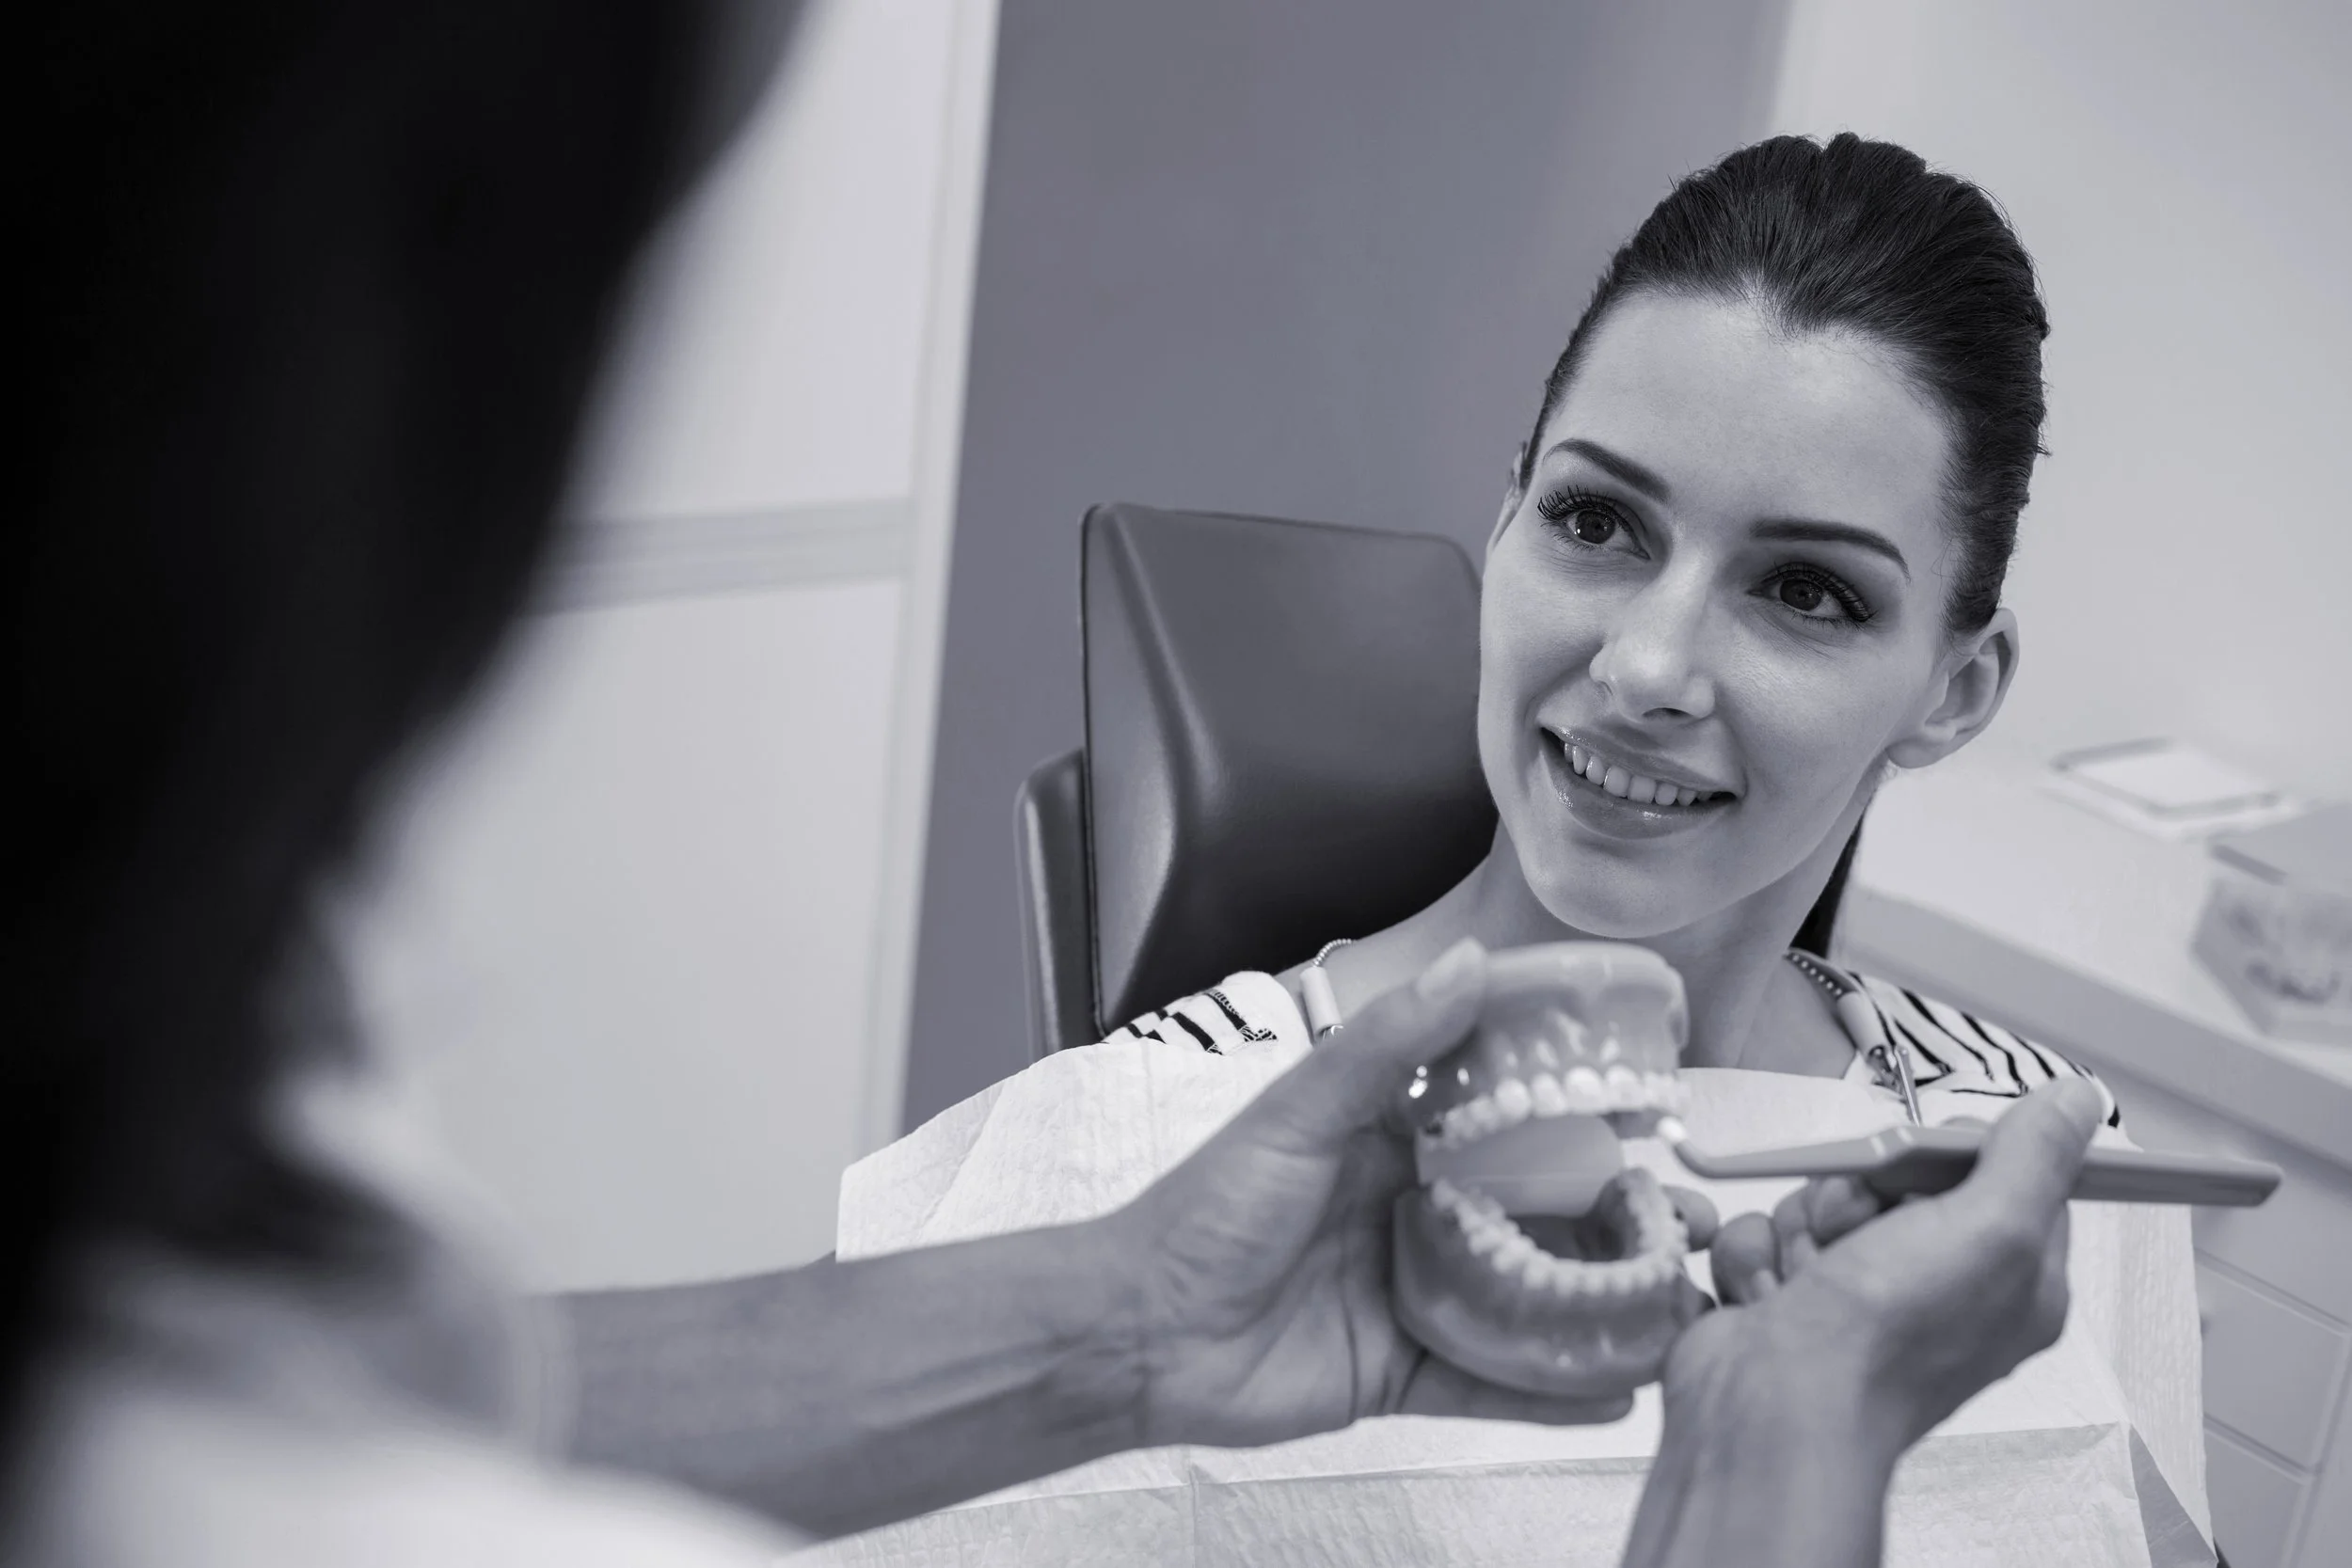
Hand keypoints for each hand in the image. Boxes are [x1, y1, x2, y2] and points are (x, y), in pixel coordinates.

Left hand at [1104, 938, 1661, 1446]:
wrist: (1139, 1334)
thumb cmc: (1204, 1212)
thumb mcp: (1298, 1114)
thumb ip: (1389, 1048)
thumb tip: (1472, 964)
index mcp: (1392, 1137)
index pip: (1502, 1103)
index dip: (1575, 1092)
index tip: (1651, 1080)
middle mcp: (1416, 1210)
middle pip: (1536, 1208)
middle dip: (1616, 1211)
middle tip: (1686, 1214)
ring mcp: (1416, 1292)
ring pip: (1530, 1295)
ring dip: (1603, 1300)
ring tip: (1680, 1299)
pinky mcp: (1405, 1371)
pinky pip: (1493, 1382)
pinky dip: (1554, 1390)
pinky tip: (1621, 1392)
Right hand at [1690, 1080, 2104, 1454]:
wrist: (1772, 1411)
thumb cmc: (1884, 1345)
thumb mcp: (1988, 1231)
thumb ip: (2034, 1157)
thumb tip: (2076, 1101)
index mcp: (2009, 1281)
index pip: (2002, 1174)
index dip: (1956, 1154)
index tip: (1929, 1163)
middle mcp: (1939, 1288)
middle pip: (1899, 1177)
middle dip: (1861, 1189)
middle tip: (1859, 1227)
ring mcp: (1860, 1293)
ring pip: (1823, 1198)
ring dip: (1804, 1223)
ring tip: (1810, 1277)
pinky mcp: (1792, 1295)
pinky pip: (1767, 1229)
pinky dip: (1758, 1253)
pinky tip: (1772, 1293)